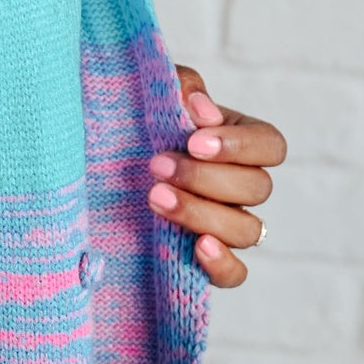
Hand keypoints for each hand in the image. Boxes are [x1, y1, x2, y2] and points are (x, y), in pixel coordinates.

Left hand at [151, 65, 286, 291]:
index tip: (193, 141)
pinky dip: (222, 264)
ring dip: (203, 214)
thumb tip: (199, 105)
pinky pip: (235, 274)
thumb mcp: (152, 96)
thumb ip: (179, 88)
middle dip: (206, 178)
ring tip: (155, 199)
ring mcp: (226, 226)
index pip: (270, 146)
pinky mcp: (205, 260)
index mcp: (239, 142)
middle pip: (257, 189)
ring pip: (247, 230)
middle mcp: (240, 186)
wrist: (93, 164)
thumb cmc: (130, 122)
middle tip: (156, 167)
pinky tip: (197, 247)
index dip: (239, 146)